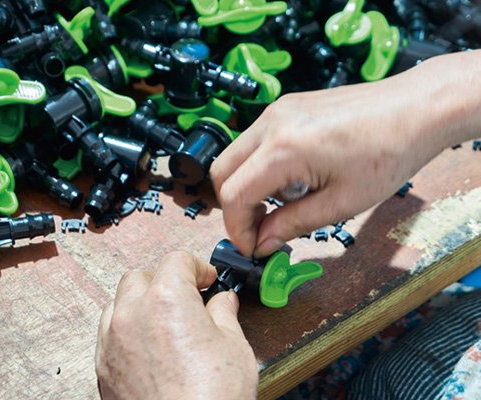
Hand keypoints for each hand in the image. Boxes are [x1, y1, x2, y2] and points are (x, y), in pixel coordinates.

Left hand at [96, 251, 257, 399]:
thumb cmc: (211, 399)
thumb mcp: (234, 347)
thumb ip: (225, 314)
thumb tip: (223, 301)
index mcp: (166, 299)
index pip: (176, 260)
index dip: (197, 266)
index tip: (208, 280)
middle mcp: (132, 314)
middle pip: (141, 276)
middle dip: (165, 280)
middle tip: (189, 297)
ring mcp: (112, 341)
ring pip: (119, 302)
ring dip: (141, 302)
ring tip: (165, 320)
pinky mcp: (103, 367)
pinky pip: (109, 333)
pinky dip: (126, 328)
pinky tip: (148, 345)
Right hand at [211, 51, 480, 256]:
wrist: (418, 107)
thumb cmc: (390, 151)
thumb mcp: (342, 203)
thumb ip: (293, 224)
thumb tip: (263, 242)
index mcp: (284, 148)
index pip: (233, 195)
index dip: (237, 229)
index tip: (253, 248)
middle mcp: (272, 124)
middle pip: (221, 172)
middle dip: (234, 208)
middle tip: (261, 231)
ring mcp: (277, 111)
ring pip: (235, 156)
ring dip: (248, 187)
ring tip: (286, 204)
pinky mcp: (286, 107)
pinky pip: (255, 142)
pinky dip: (260, 167)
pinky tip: (294, 179)